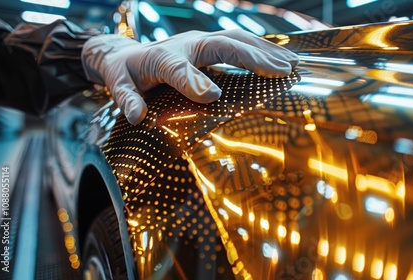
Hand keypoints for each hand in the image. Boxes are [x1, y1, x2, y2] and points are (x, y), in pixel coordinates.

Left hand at [82, 29, 298, 124]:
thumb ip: (126, 98)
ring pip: (237, 40)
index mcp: (162, 57)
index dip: (194, 82)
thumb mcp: (119, 84)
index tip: (213, 97)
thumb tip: (135, 115)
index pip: (179, 68)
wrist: (128, 54)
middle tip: (282, 71)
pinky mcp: (210, 44)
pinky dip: (260, 50)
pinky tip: (279, 59)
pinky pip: (239, 43)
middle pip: (223, 44)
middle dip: (253, 56)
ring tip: (292, 65)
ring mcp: (201, 41)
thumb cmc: (127, 73)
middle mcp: (187, 44)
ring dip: (265, 51)